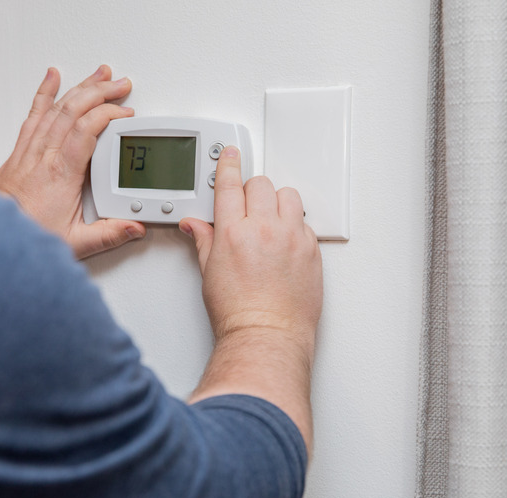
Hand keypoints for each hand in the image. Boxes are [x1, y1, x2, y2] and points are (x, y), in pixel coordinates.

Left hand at [0, 65, 145, 258]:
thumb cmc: (29, 236)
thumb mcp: (75, 243)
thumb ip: (108, 234)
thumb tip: (134, 227)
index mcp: (62, 174)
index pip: (86, 131)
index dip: (108, 115)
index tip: (125, 114)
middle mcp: (44, 157)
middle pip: (73, 111)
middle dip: (100, 92)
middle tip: (121, 85)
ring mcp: (30, 151)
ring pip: (56, 108)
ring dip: (80, 88)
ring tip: (99, 75)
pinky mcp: (19, 152)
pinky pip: (33, 115)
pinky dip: (44, 93)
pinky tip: (51, 78)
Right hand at [180, 147, 321, 348]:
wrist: (266, 334)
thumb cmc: (238, 312)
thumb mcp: (209, 273)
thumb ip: (204, 240)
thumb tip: (195, 226)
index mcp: (233, 232)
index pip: (229, 185)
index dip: (228, 165)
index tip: (230, 155)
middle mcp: (263, 229)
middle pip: (260, 184)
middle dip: (251, 190)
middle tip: (246, 205)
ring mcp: (291, 238)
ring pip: (288, 196)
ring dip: (277, 202)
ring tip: (270, 220)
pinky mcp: (311, 250)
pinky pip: (304, 223)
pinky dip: (294, 225)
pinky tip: (284, 242)